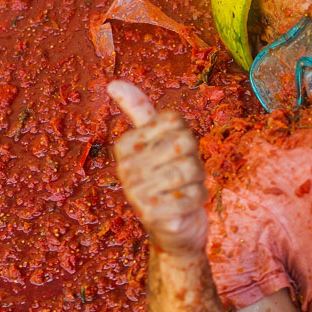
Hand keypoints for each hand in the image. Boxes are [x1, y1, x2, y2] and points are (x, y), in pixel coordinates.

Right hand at [108, 80, 208, 255]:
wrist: (174, 229)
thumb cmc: (168, 180)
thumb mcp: (155, 143)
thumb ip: (139, 112)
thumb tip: (113, 82)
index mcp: (125, 146)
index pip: (174, 121)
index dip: (186, 135)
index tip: (174, 153)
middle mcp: (126, 169)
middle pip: (185, 144)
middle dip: (194, 160)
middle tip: (183, 175)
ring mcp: (137, 194)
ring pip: (190, 169)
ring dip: (198, 181)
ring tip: (184, 189)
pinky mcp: (154, 216)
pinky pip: (194, 195)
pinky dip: (198, 199)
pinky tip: (185, 206)